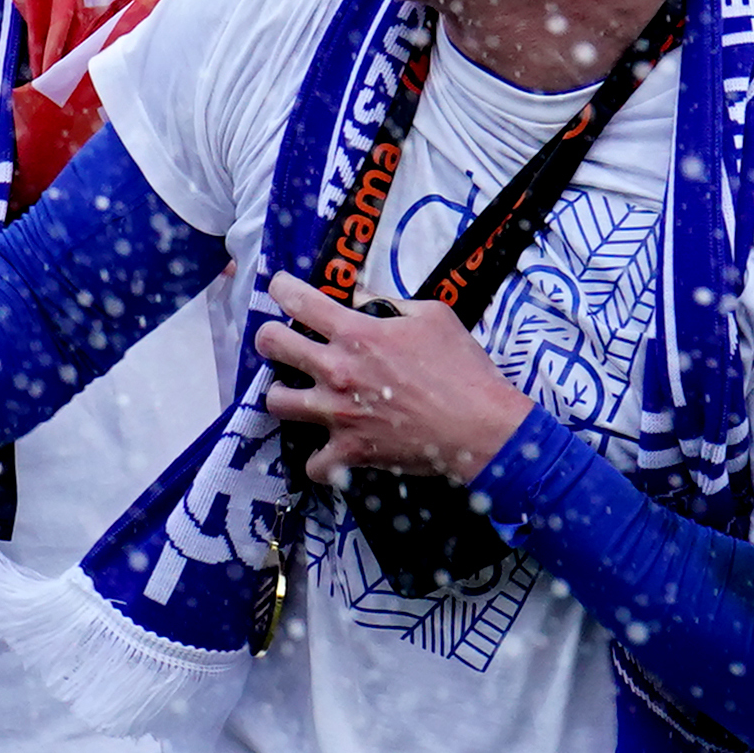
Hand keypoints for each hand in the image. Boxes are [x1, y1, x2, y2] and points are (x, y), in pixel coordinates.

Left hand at [253, 276, 531, 482]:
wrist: (484, 428)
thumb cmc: (464, 369)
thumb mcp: (434, 316)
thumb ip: (391, 304)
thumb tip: (361, 299)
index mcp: (356, 333)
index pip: (297, 299)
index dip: (281, 289)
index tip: (281, 289)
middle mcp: (337, 370)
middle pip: (271, 344)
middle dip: (269, 338)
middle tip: (280, 342)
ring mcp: (339, 414)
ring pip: (275, 401)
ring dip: (283, 395)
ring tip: (297, 394)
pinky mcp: (350, 452)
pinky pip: (312, 463)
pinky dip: (318, 460)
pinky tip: (327, 452)